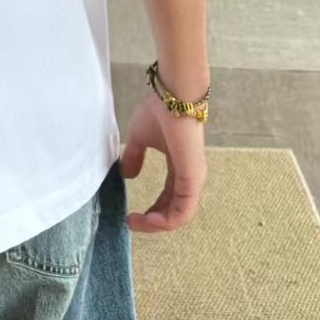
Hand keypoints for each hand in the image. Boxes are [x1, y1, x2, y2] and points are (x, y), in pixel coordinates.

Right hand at [118, 89, 206, 233]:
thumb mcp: (139, 137)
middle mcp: (189, 177)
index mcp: (179, 168)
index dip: (151, 211)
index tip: (130, 215)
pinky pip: (183, 210)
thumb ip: (134, 156)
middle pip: (174, 211)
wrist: (172, 96)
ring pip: (180, 215)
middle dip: (152, 221)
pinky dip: (167, 220)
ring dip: (158, 224)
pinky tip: (149, 218)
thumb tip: (126, 174)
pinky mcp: (192, 178)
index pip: (169, 199)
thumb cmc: (158, 111)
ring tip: (137, 222)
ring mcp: (192, 179)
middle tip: (131, 222)